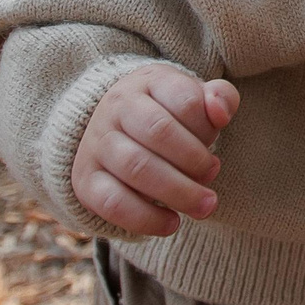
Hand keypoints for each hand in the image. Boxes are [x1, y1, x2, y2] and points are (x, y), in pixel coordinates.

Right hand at [70, 63, 240, 237]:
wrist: (112, 132)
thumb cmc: (167, 117)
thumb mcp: (194, 99)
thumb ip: (220, 99)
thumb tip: (220, 113)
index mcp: (149, 82)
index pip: (185, 100)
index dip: (208, 131)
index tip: (214, 156)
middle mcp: (116, 107)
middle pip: (159, 132)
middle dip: (195, 164)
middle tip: (213, 186)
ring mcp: (96, 142)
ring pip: (136, 166)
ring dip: (178, 192)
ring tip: (203, 206)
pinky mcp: (85, 179)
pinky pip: (113, 202)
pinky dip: (146, 218)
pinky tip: (171, 223)